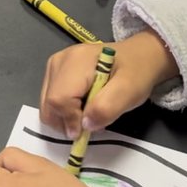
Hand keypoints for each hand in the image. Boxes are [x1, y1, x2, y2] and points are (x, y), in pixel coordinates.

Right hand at [40, 29, 178, 138]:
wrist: (139, 56)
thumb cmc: (136, 72)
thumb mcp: (130, 92)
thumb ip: (106, 108)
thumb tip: (83, 125)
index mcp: (76, 61)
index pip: (59, 99)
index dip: (71, 120)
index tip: (88, 131)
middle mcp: (59, 61)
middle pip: (49, 103)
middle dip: (66, 121)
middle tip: (91, 123)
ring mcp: (55, 65)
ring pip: (47, 105)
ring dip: (66, 118)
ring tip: (90, 114)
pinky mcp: (55, 72)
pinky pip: (51, 100)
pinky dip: (65, 111)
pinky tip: (84, 107)